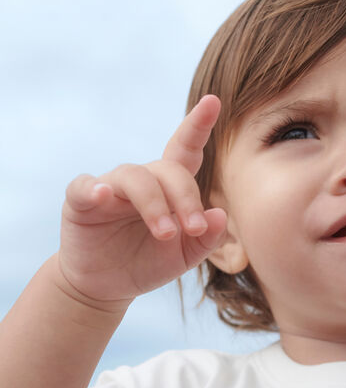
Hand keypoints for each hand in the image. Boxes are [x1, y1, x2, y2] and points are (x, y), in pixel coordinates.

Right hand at [57, 95, 227, 304]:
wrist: (107, 286)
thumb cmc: (149, 261)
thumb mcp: (185, 255)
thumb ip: (206, 238)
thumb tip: (221, 214)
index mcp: (169, 189)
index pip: (185, 152)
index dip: (197, 126)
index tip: (213, 102)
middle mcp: (142, 181)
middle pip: (167, 170)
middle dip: (186, 198)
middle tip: (195, 230)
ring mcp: (110, 188)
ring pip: (134, 177)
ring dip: (154, 205)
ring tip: (166, 234)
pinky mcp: (81, 202)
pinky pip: (85, 187)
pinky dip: (93, 189)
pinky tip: (103, 195)